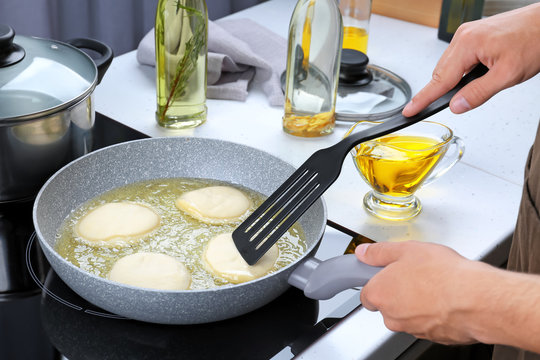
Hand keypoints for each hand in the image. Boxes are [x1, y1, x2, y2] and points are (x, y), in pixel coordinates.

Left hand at [355, 241, 490, 343]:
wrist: (477, 299)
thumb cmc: (443, 275)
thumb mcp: (406, 250)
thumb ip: (379, 252)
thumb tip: (364, 252)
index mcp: (380, 294)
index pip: (367, 293)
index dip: (378, 282)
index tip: (387, 273)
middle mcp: (393, 317)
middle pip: (388, 305)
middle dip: (399, 292)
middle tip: (416, 274)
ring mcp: (413, 329)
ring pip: (409, 315)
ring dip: (418, 302)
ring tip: (435, 284)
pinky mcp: (435, 337)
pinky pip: (429, 323)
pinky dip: (435, 313)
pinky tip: (447, 298)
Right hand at [402, 3, 539, 115]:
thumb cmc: (535, 40)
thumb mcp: (508, 75)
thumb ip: (478, 93)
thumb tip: (457, 106)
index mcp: (468, 44)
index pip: (439, 80)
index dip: (424, 98)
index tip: (410, 110)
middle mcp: (464, 36)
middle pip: (441, 73)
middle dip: (440, 90)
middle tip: (436, 107)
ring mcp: (468, 34)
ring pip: (449, 66)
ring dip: (453, 80)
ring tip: (471, 88)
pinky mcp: (474, 34)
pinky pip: (458, 57)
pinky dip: (460, 70)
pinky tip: (472, 76)